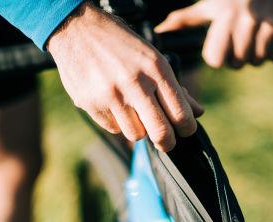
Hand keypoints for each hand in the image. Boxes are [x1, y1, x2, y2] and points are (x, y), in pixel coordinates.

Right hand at [47, 2, 203, 150]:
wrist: (75, 28)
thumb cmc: (120, 44)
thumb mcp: (152, 58)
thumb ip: (175, 87)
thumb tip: (197, 112)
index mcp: (155, 68)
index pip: (180, 113)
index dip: (187, 129)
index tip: (185, 130)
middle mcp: (134, 82)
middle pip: (160, 132)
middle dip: (167, 142)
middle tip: (166, 142)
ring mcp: (111, 95)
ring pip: (136, 135)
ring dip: (139, 129)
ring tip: (133, 111)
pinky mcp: (91, 104)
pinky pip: (114, 129)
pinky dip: (117, 122)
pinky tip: (112, 104)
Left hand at [155, 0, 272, 68]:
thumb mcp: (210, 3)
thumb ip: (185, 19)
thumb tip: (159, 30)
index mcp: (225, 14)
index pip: (217, 60)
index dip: (219, 56)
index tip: (223, 44)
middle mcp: (249, 18)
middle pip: (237, 63)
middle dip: (238, 55)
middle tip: (241, 38)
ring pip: (257, 61)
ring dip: (255, 54)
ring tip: (255, 35)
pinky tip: (270, 34)